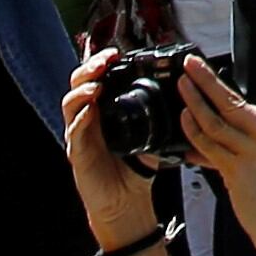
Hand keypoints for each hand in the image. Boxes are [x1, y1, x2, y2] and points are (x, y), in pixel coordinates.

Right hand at [59, 51, 159, 249]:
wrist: (126, 204)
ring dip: (82, 91)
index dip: (102, 62)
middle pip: (79, 83)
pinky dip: (80, 120)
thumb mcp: (152, 136)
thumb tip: (185, 98)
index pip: (97, 78)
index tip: (116, 52)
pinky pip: (73, 133)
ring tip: (96, 85)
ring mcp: (79, 134)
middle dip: (90, 68)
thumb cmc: (136, 169)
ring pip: (70, 103)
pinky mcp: (76, 154)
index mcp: (104, 110)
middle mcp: (87, 117)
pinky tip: (88, 112)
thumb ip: (160, 117)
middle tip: (105, 60)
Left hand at [171, 56, 255, 255]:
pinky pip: (211, 145)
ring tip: (181, 89)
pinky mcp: (242, 168)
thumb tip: (202, 132)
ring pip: (217, 120)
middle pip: (231, 101)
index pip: (242, 101)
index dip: (217, 85)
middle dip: (205, 80)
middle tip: (188, 64)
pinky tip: (184, 122)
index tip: (201, 70)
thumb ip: (235, 145)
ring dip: (194, 103)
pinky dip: (194, 133)